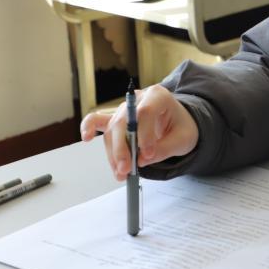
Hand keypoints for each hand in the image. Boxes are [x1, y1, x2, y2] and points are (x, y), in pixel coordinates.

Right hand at [80, 85, 199, 180]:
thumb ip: (165, 149)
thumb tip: (141, 160)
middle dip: (123, 148)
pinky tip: (86, 138)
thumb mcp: (183, 139)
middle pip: (123, 121)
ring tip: (121, 172)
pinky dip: (89, 127)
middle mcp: (138, 99)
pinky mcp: (116, 119)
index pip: (146, 112)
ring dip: (113, 152)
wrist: (178, 124)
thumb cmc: (181, 127)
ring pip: (112, 128)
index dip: (144, 135)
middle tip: (127, 169)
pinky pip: (97, 120)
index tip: (148, 156)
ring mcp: (124, 108)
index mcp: (159, 96)